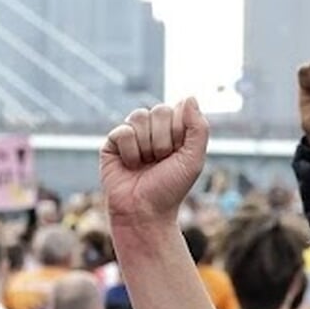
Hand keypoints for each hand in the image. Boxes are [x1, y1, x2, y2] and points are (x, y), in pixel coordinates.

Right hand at [99, 98, 209, 230]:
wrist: (144, 212)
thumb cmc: (170, 188)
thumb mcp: (193, 159)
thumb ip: (198, 128)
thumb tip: (190, 96)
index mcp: (173, 130)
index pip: (178, 108)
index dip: (179, 131)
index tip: (177, 153)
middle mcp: (152, 129)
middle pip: (159, 110)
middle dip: (163, 140)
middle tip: (160, 161)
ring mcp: (131, 134)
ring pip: (139, 116)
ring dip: (146, 146)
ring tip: (145, 164)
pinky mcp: (112, 143)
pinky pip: (123, 131)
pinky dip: (130, 151)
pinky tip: (129, 165)